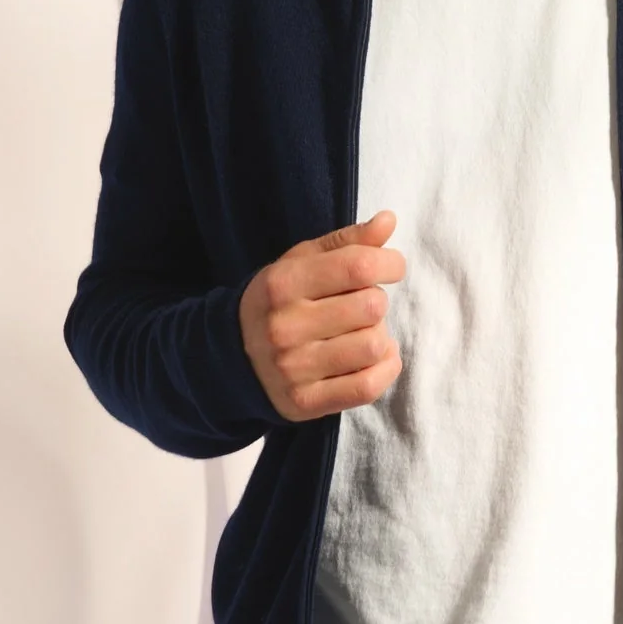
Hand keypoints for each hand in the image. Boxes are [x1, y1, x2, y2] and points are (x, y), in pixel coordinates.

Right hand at [239, 210, 405, 422]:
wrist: (231, 356)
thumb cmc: (280, 301)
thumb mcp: (302, 262)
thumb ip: (347, 242)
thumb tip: (388, 221)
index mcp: (283, 283)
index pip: (358, 266)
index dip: (390, 263)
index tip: (391, 267)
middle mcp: (285, 327)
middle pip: (372, 306)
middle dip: (376, 301)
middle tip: (360, 305)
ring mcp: (293, 369)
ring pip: (374, 345)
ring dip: (379, 336)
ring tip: (361, 332)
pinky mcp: (305, 402)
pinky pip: (368, 386)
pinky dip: (386, 368)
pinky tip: (377, 356)